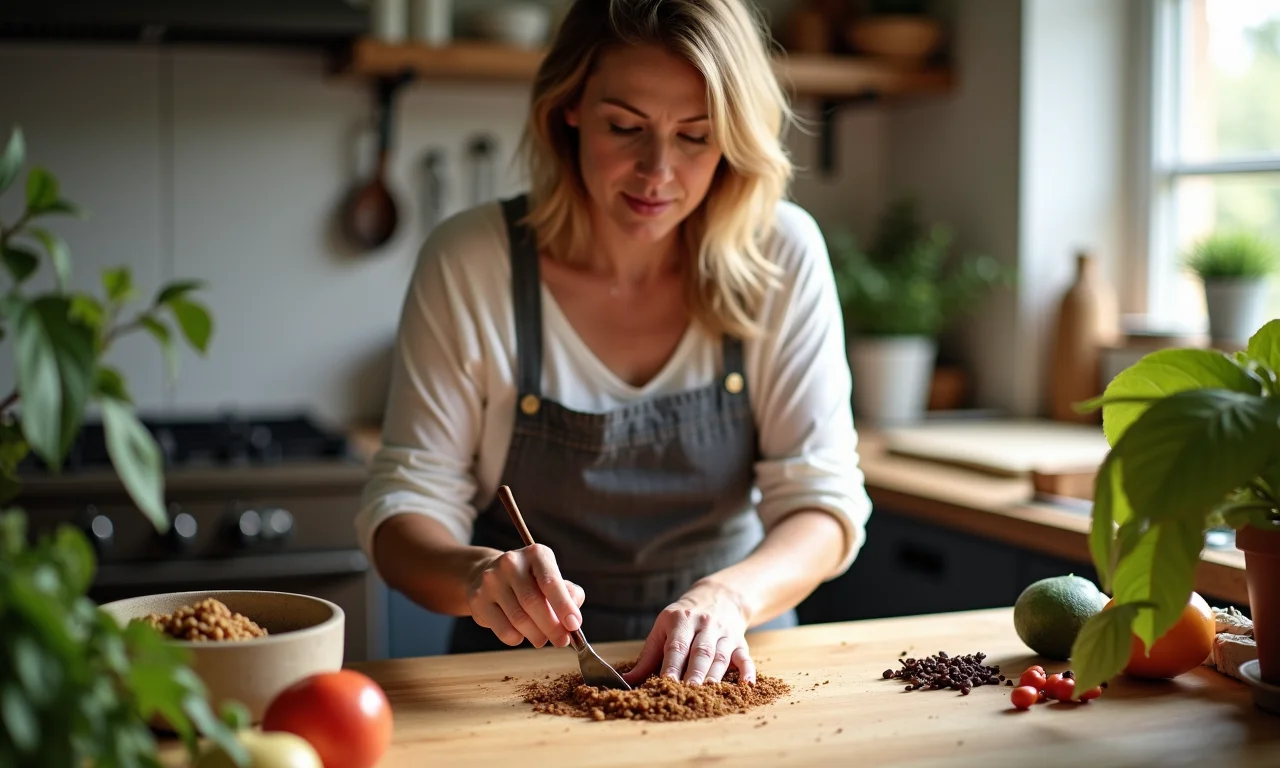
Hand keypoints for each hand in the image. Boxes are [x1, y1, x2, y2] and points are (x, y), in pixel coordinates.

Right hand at [466, 544, 584, 647]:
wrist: (490, 574)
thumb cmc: (531, 581)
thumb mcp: (553, 579)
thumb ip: (569, 596)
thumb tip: (573, 621)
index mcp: (535, 554)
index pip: (550, 582)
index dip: (564, 606)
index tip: (574, 625)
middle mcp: (511, 562)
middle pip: (533, 602)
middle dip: (552, 627)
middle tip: (562, 641)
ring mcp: (491, 580)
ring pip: (519, 619)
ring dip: (536, 635)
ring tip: (542, 639)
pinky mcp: (478, 599)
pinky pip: (503, 630)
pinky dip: (518, 639)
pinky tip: (522, 635)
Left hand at [622, 580, 754, 685]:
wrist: (719, 596)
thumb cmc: (683, 618)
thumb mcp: (663, 628)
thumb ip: (647, 657)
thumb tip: (626, 681)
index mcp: (680, 620)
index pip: (676, 646)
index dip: (672, 665)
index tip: (666, 682)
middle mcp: (704, 625)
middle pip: (700, 652)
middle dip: (694, 673)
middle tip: (688, 692)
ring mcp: (724, 634)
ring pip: (720, 657)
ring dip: (714, 676)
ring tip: (708, 694)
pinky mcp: (740, 642)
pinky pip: (745, 658)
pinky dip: (747, 672)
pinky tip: (746, 685)